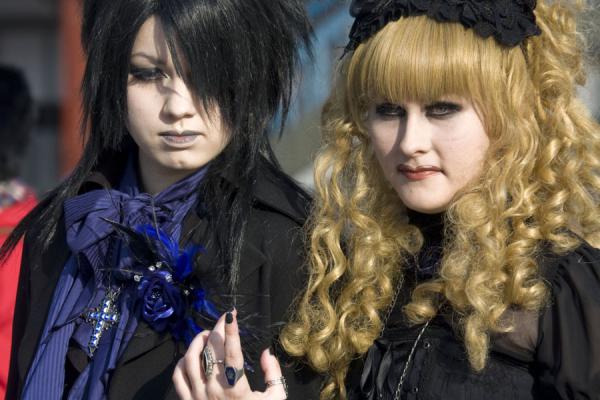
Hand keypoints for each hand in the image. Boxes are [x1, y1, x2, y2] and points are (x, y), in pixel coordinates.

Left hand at [172, 310, 287, 399]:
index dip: (231, 331)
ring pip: (190, 359)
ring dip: (198, 341)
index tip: (231, 315)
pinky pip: (178, 376)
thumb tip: (266, 352)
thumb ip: (273, 374)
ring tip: (208, 334)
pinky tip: (191, 355)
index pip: (232, 353)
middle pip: (211, 351)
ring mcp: (197, 396)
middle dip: (217, 329)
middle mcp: (214, 390)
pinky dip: (183, 361)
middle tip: (223, 320)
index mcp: (236, 389)